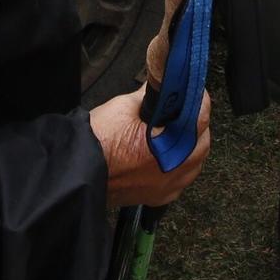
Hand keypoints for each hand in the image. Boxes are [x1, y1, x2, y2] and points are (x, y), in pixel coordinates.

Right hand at [90, 87, 210, 207]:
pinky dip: (180, 164)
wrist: (77, 172)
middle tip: (182, 107)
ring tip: (175, 130)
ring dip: (190, 145)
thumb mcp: (125, 106)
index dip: (196, 97)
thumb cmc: (98, 141)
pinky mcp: (158, 197)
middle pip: (202, 141)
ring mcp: (168, 186)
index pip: (199, 115)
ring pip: (195, 163)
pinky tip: (167, 154)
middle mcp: (174, 169)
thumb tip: (162, 83)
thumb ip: (152, 95)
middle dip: (196, 122)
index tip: (191, 89)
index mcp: (170, 145)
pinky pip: (181, 179)